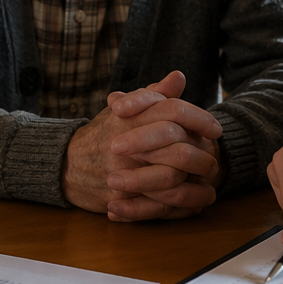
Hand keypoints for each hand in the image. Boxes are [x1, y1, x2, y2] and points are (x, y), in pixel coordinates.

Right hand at [62, 71, 223, 221]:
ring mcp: (124, 172)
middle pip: (177, 150)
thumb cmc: (102, 134)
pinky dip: (181, 206)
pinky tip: (195, 202)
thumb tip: (179, 77)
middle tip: (214, 160)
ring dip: (195, 185)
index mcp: (131, 118)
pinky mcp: (121, 197)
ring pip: (170, 180)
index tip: (216, 129)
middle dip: (202, 157)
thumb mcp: (126, 109)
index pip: (173, 112)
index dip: (199, 120)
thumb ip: (154, 94)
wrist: (66, 164)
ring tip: (209, 184)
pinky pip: (158, 204)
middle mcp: (128, 144)